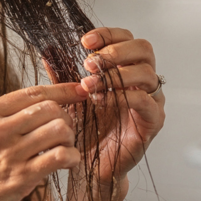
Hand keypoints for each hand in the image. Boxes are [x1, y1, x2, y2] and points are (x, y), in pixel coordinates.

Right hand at [0, 83, 88, 200]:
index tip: (79, 91)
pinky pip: (60, 156)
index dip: (62, 90)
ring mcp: (10, 153)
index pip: (33, 92)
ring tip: (65, 148)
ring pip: (59, 129)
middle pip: (50, 108)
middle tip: (65, 131)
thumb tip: (29, 104)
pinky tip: (67, 162)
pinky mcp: (21, 177)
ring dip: (70, 138)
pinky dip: (72, 157)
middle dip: (66, 117)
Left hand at [76, 27, 165, 182]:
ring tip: (89, 85)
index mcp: (126, 70)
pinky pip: (145, 100)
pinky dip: (123, 96)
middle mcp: (142, 82)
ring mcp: (151, 100)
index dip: (108, 34)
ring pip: (147, 72)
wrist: (90, 166)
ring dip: (116, 74)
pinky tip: (102, 100)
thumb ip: (63, 77)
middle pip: (144, 49)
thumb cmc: (85, 131)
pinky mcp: (153, 121)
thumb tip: (47, 54)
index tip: (85, 42)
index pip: (127, 39)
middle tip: (90, 63)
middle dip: (116, 50)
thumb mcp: (71, 99)